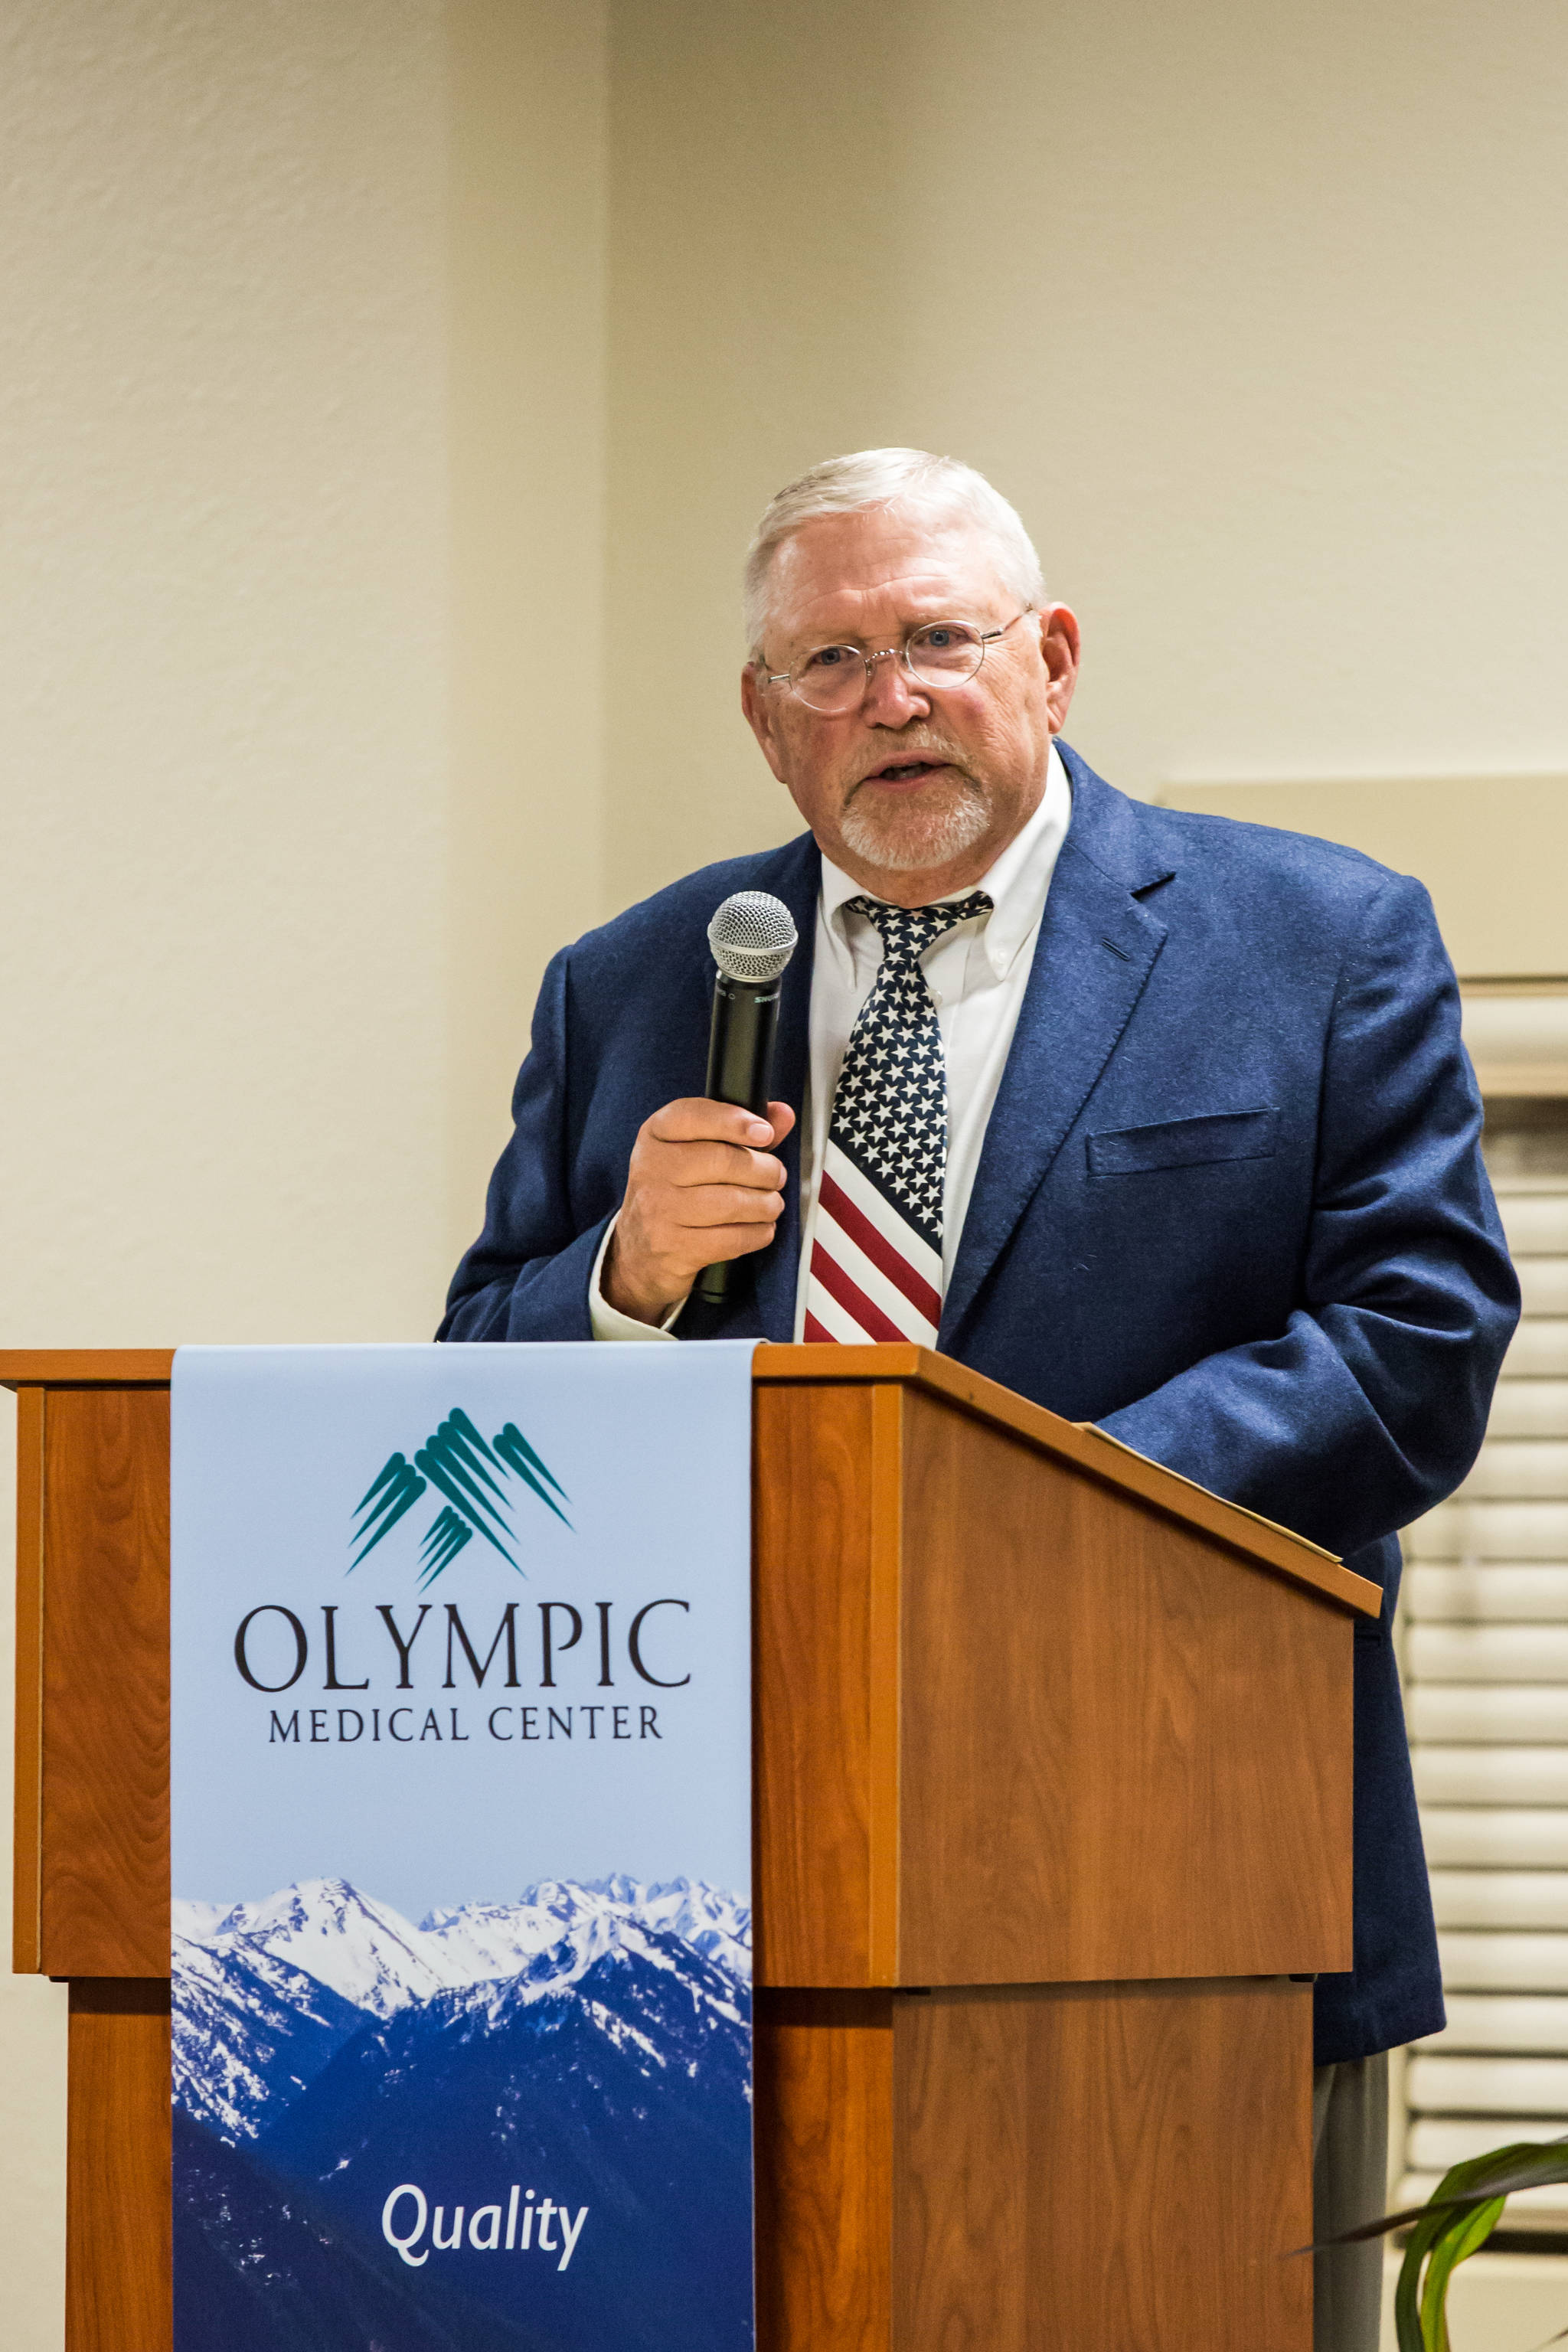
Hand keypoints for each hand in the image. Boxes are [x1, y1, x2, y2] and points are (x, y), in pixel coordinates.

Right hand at [603, 1098, 796, 1325]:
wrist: (638, 1250)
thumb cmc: (675, 1193)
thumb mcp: (695, 1152)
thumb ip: (739, 1131)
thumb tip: (782, 1114)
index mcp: (655, 1136)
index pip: (692, 1116)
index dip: (733, 1121)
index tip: (764, 1132)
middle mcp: (651, 1169)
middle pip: (723, 1160)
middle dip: (765, 1169)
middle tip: (776, 1176)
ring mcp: (659, 1210)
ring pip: (732, 1202)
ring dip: (766, 1204)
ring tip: (771, 1204)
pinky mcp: (673, 1246)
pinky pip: (731, 1238)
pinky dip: (758, 1233)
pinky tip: (761, 1228)